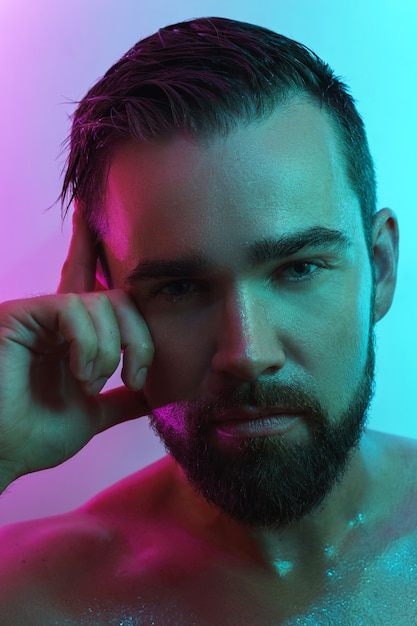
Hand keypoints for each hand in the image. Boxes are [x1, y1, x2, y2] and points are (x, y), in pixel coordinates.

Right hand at [0, 208, 153, 485]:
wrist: (2, 454)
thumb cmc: (33, 434)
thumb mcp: (91, 414)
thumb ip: (121, 399)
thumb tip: (156, 396)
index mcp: (70, 333)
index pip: (87, 279)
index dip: (89, 245)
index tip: (90, 212)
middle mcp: (54, 316)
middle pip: (117, 297)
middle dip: (137, 339)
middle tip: (135, 378)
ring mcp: (36, 312)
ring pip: (100, 303)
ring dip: (108, 351)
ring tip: (90, 383)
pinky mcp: (19, 313)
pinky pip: (72, 308)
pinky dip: (88, 344)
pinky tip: (80, 373)